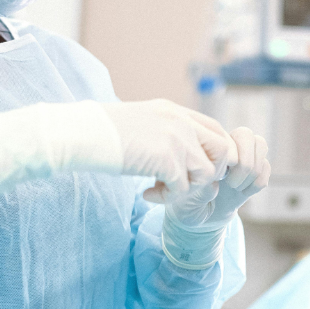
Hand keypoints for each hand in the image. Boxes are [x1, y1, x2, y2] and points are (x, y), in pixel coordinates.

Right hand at [101, 100, 237, 201]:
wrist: (85, 133)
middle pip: (223, 150)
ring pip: (207, 173)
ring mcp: (177, 139)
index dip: (213, 152)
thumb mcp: (143, 121)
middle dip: (210, 171)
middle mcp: (182, 122)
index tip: (193, 168)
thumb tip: (179, 153)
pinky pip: (182, 189)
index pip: (216, 129)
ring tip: (161, 189)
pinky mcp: (167, 159)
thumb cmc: (104, 132)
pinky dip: (165, 197)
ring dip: (187, 187)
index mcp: (176, 111)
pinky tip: (147, 193)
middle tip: (186, 181)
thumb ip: (165, 130)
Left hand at [166, 127, 270, 229]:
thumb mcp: (187, 201)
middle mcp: (226, 147)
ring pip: (261, 145)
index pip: (226, 137)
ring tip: (237, 188)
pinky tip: (243, 193)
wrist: (202, 218)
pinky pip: (267, 168)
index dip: (228, 158)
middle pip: (247, 135)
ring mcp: (243, 157)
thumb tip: (216, 183)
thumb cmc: (189, 205)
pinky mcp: (255, 171)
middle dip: (245, 163)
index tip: (219, 179)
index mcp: (207, 147)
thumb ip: (200, 191)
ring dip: (253, 172)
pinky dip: (257, 183)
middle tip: (231, 184)